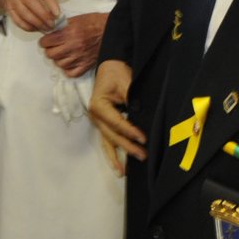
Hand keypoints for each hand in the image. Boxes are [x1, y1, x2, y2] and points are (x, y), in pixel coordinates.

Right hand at [0, 0, 70, 33]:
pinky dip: (28, 27)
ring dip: (37, 24)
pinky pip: (18, 21)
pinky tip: (36, 29)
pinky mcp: (9, 9)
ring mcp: (13, 1)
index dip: (51, 4)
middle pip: (33, 5)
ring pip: (25, 15)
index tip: (58, 14)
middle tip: (53, 25)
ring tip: (46, 28)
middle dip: (45, 17)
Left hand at [39, 12, 106, 76]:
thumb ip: (61, 27)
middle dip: (50, 50)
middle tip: (54, 47)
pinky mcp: (86, 65)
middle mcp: (73, 46)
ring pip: (59, 64)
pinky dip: (68, 69)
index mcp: (69, 33)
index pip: (46, 42)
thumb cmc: (93, 22)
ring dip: (59, 59)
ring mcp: (80, 57)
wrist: (111, 30)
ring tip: (63, 54)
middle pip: (50, 54)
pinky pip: (70, 73)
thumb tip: (48, 32)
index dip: (45, 41)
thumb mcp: (75, 19)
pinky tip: (70, 62)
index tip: (47, 40)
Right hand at [88, 60, 143, 174]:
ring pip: (107, 142)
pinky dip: (113, 154)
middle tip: (142, 155)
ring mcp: (99, 122)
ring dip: (116, 157)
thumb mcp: (126, 83)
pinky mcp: (104, 125)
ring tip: (123, 172)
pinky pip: (108, 141)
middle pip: (112, 135)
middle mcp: (95, 116)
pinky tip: (119, 166)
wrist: (110, 67)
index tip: (143, 138)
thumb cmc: (116, 73)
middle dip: (127, 147)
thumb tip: (139, 117)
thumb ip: (131, 101)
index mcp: (98, 106)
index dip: (129, 131)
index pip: (116, 122)